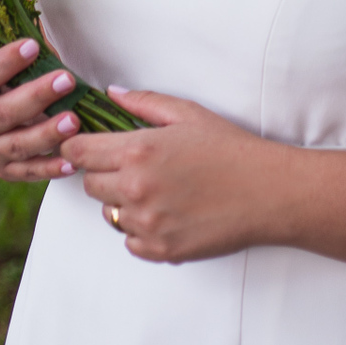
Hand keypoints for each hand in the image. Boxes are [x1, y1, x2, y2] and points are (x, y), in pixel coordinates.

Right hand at [0, 38, 82, 181]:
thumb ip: (16, 56)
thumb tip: (46, 46)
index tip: (32, 46)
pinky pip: (28, 172)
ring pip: (18, 145)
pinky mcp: (5, 169)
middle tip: (65, 80)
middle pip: (2, 113)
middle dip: (37, 96)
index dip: (4, 63)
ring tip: (73, 120)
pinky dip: (50, 168)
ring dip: (47, 133)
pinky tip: (70, 162)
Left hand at [60, 87, 287, 262]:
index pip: (79, 152)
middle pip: (89, 184)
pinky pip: (130, 241)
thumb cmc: (231, 149)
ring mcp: (147, 224)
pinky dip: (140, 229)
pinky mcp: (160, 250)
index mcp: (139, 151)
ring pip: (109, 214)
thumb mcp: (188, 114)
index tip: (86, 146)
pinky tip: (167, 212)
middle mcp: (135, 190)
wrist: (268, 193)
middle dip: (102, 173)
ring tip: (157, 189)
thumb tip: (111, 94)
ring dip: (122, 202)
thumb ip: (144, 103)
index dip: (78, 146)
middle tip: (131, 166)